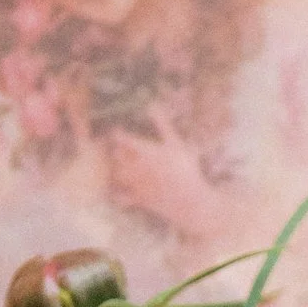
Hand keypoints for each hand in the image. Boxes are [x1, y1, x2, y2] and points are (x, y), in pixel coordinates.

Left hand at [104, 123, 221, 241]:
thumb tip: (152, 104)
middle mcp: (137, 167)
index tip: (116, 131)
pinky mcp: (141, 200)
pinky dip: (117, 195)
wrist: (191, 202)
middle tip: (116, 148)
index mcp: (145, 152)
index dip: (117, 134)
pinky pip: (122, 197)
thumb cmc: (186, 170)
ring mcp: (137, 184)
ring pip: (117, 175)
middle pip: (117, 157)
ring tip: (118, 166)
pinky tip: (118, 191)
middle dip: (116, 152)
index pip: (123, 139)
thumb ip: (163, 125)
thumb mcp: (177, 144)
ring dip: (116, 170)